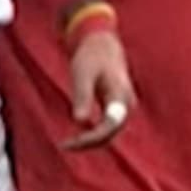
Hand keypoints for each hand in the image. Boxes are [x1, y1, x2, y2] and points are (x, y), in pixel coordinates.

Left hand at [62, 30, 135, 151]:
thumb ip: (82, 96)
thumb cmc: (91, 57)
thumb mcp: (82, 74)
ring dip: (90, 142)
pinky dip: (92, 135)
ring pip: (109, 134)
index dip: (91, 138)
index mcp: (120, 96)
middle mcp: (126, 105)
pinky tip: (76, 137)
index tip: (71, 143)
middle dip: (88, 143)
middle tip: (64, 146)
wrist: (102, 44)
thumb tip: (79, 122)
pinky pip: (106, 128)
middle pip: (110, 134)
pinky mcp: (116, 109)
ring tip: (67, 144)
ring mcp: (123, 109)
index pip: (109, 126)